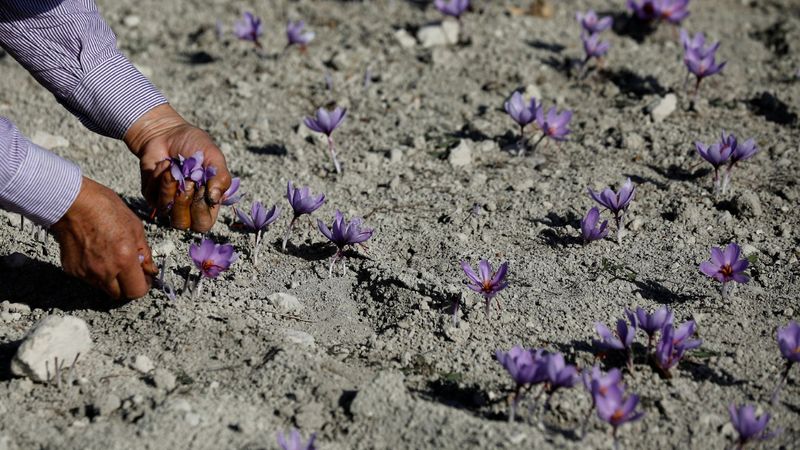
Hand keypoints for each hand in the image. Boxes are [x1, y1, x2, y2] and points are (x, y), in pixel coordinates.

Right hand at [51, 177, 156, 298]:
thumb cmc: (105, 209)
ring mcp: (86, 272)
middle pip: (120, 295)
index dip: (143, 286)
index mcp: (124, 259)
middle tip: (129, 270)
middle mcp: (105, 271)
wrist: (71, 202)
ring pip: (104, 287)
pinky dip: (95, 272)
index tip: (144, 278)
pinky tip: (95, 253)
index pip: (137, 291)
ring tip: (111, 257)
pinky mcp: (72, 270)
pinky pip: (89, 278)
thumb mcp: (135, 227)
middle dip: (127, 285)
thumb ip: (144, 253)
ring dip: (111, 279)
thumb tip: (150, 269)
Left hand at [125, 104, 231, 232]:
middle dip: (183, 201)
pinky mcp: (151, 195)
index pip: (203, 223)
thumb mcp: (214, 157)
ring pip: (166, 211)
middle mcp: (187, 207)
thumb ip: (221, 178)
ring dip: (170, 186)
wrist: (167, 132)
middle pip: (183, 224)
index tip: (201, 188)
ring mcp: (168, 202)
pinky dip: (159, 177)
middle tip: (187, 180)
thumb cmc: (194, 145)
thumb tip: (215, 199)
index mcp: (206, 202)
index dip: (201, 210)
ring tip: (174, 167)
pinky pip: (152, 196)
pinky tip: (164, 164)